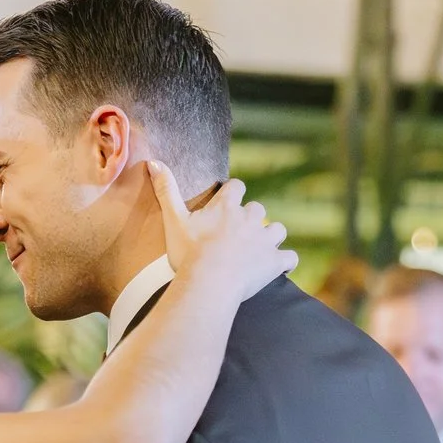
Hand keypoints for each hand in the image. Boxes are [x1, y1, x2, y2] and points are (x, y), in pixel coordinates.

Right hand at [151, 163, 291, 303]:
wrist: (210, 281)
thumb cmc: (189, 252)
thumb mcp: (174, 220)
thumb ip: (166, 190)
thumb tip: (153, 161)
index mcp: (226, 206)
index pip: (236, 187)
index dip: (233, 193)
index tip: (227, 202)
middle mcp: (250, 218)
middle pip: (258, 209)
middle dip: (251, 219)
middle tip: (237, 234)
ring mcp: (265, 240)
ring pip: (277, 229)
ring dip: (271, 236)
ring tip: (259, 249)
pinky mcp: (275, 262)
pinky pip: (289, 257)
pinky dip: (285, 261)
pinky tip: (279, 267)